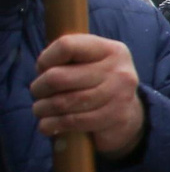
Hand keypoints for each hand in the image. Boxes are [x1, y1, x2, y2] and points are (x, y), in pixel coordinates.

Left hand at [32, 34, 144, 158]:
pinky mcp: (116, 118)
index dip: (46, 58)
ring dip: (44, 108)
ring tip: (39, 109)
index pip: (66, 46)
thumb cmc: (99, 82)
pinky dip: (54, 124)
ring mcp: (120, 95)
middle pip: (60, 77)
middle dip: (40, 87)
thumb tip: (42, 69)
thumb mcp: (91, 62)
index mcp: (111, 50)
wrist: (130, 112)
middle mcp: (119, 71)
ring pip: (65, 102)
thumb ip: (68, 58)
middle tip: (37, 93)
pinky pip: (75, 121)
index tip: (42, 69)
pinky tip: (47, 125)